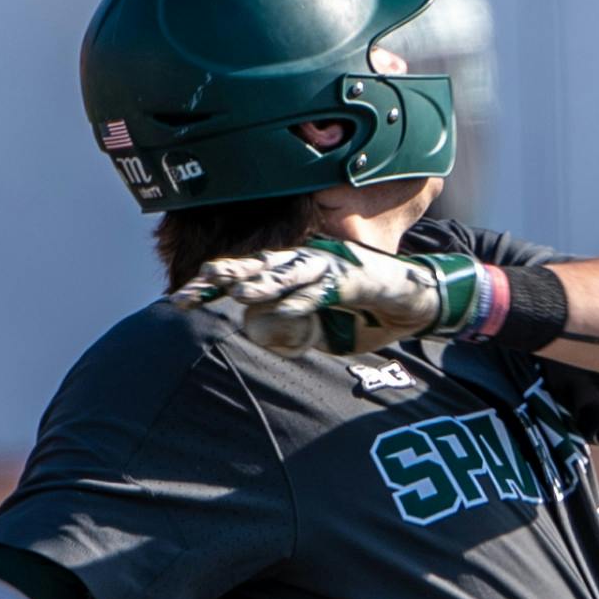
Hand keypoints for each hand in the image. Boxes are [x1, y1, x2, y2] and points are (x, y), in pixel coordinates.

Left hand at [171, 241, 479, 356]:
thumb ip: (291, 333)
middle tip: (190, 292)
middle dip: (224, 279)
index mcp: (295, 275)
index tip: (179, 299)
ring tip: (236, 294)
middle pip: (258, 268)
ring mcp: (333, 267)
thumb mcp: (323, 335)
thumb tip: (252, 328)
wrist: (419, 304)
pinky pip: (326, 289)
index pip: (247, 277)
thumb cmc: (367, 316)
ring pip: (289, 274)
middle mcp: (308, 264)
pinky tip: (282, 308)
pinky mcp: (358, 278)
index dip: (213, 286)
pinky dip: (304, 300)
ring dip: (263, 285)